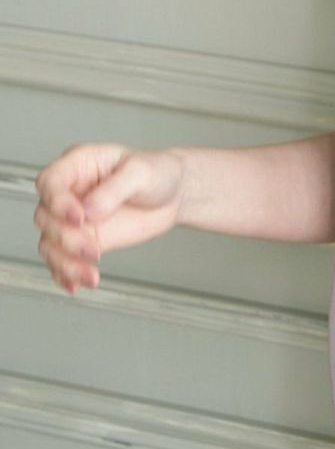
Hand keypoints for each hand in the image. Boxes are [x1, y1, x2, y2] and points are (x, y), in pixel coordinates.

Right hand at [33, 142, 185, 293]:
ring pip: (50, 242)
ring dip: (65, 262)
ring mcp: (72, 218)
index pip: (50, 181)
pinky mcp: (81, 240)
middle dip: (66, 238)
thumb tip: (90, 210)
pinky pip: (61, 260)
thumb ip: (115, 189)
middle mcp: (70, 192)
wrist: (174, 195)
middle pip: (46, 217)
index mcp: (79, 164)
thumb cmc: (157, 172)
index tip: (79, 218)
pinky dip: (65, 274)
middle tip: (93, 249)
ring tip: (90, 274)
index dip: (58, 202)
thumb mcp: (142, 172)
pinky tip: (77, 284)